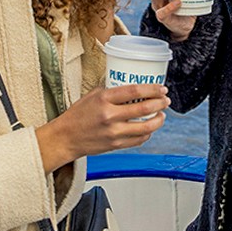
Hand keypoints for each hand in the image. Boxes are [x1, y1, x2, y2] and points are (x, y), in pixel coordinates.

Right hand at [34, 84, 168, 171]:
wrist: (66, 138)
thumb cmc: (77, 115)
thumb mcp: (91, 95)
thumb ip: (110, 90)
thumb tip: (130, 85)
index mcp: (103, 99)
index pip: (134, 90)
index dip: (152, 89)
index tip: (161, 88)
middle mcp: (110, 115)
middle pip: (144, 108)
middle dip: (160, 103)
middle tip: (166, 100)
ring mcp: (114, 132)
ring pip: (146, 127)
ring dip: (158, 120)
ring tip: (161, 115)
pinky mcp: (116, 145)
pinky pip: (139, 140)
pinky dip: (148, 133)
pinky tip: (149, 127)